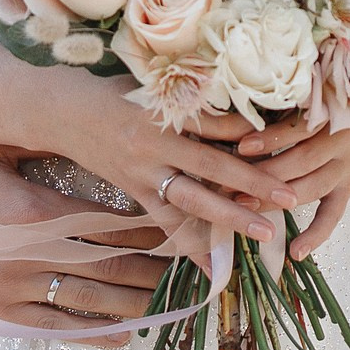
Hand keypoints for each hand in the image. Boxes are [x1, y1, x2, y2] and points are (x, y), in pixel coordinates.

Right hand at [0, 143, 164, 347]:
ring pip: (92, 302)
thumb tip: (91, 126)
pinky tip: (126, 332)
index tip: (181, 227)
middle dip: (156, 268)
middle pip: (112, 268)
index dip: (151, 230)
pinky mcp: (0, 314)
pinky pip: (58, 329)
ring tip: (170, 296)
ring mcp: (14, 290)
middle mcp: (29, 255)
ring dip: (136, 301)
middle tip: (192, 265)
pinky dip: (96, 332)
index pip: (109, 224)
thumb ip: (43, 144)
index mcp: (33, 211)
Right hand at [37, 74, 299, 247]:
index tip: (289, 137)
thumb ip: (192, 96)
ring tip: (265, 232)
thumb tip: (242, 108)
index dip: (251, 131)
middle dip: (252, 182)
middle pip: (212, 165)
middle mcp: (154, 143)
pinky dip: (191, 244)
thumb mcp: (152, 83)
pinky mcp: (133, 192)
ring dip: (231, 218)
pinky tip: (215, 266)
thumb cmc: (113, 89)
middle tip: (288, 197)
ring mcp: (143, 172)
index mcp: (162, 109)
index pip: (215, 122)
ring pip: (193, 200)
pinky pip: (167, 223)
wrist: (60, 109)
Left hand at [240, 95, 349, 259]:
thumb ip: (287, 96)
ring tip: (245, 211)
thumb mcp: (318, 87)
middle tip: (228, 186)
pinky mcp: (348, 187)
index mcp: (332, 113)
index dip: (271, 138)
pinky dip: (316, 235)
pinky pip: (332, 215)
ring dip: (277, 201)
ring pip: (311, 188)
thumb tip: (239, 99)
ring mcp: (345, 168)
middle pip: (301, 162)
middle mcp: (340, 142)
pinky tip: (295, 252)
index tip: (240, 146)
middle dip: (264, 176)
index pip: (298, 129)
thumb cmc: (336, 95)